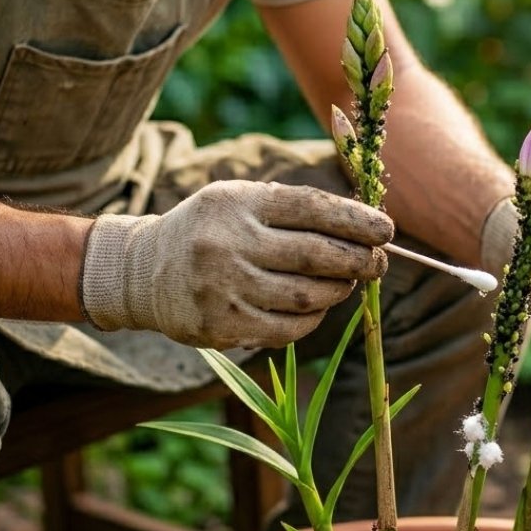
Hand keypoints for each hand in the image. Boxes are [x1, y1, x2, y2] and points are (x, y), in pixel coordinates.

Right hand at [80, 180, 392, 349]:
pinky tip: (317, 309)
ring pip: (305, 297)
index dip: (355, 220)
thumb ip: (294, 207)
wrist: (143, 272)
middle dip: (358, 260)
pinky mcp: (220, 325)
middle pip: (314, 255)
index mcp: (237, 202)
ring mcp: (222, 287)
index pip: (310, 208)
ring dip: (338, 292)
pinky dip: (313, 320)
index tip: (387, 230)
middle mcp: (228, 243)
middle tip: (379, 262)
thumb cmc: (210, 231)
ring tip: (347, 283)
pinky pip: (287, 329)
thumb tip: (364, 224)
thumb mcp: (240, 200)